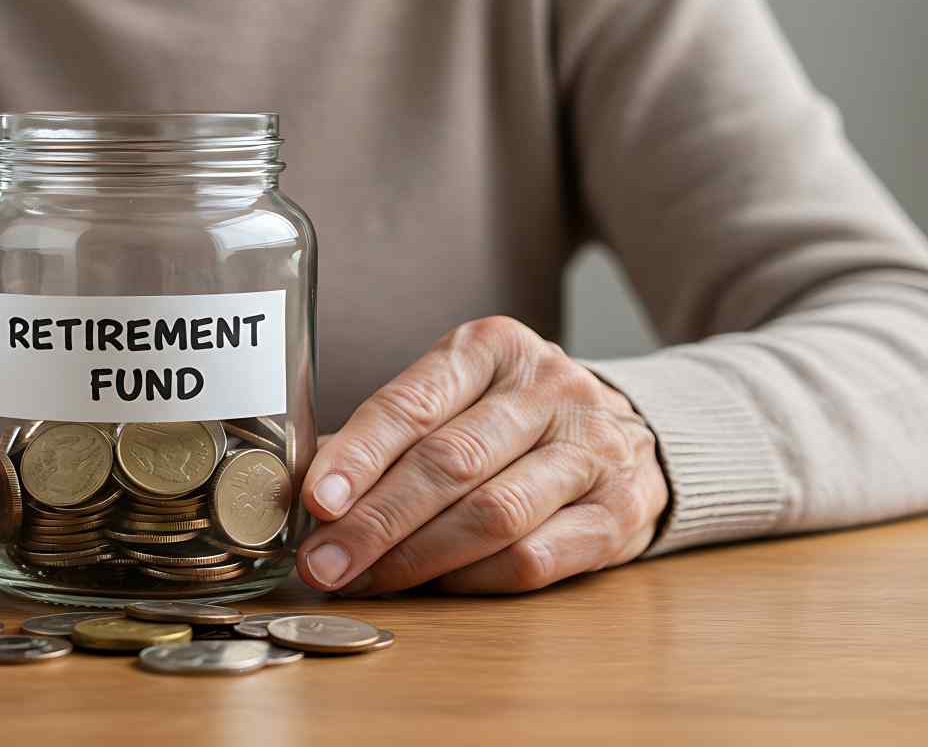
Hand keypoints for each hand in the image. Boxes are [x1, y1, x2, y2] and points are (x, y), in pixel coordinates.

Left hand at [297, 316, 667, 594]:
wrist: (631, 437)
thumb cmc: (510, 421)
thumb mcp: (453, 400)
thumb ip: (386, 438)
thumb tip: (303, 492)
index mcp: (492, 348)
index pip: (413, 403)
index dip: (360, 456)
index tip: (316, 501)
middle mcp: (549, 389)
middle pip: (449, 464)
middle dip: (375, 522)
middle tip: (323, 564)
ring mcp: (593, 449)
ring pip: (491, 514)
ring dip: (415, 558)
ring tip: (361, 580)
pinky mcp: (618, 512)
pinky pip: (533, 558)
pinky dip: (471, 578)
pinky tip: (431, 585)